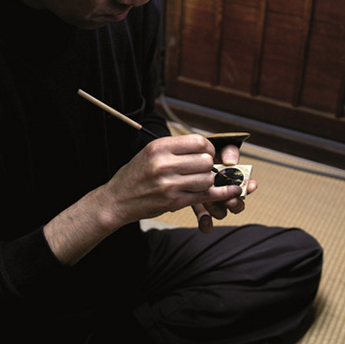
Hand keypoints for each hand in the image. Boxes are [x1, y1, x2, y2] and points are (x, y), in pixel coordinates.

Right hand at [103, 134, 242, 226]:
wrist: (116, 200)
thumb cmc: (135, 175)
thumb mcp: (149, 152)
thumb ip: (175, 149)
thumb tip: (204, 147)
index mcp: (159, 147)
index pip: (198, 142)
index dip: (208, 148)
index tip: (207, 153)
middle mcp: (163, 164)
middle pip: (205, 160)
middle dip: (209, 165)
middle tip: (203, 169)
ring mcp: (169, 184)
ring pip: (207, 179)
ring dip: (208, 181)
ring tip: (199, 181)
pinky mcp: (173, 202)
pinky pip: (204, 196)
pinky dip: (219, 194)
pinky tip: (228, 192)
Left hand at [192, 143, 257, 233]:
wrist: (179, 158)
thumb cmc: (200, 152)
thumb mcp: (216, 147)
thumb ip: (227, 151)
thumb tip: (231, 161)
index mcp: (230, 178)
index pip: (245, 187)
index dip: (248, 187)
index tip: (250, 185)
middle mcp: (222, 191)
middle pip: (235, 204)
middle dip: (235, 203)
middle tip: (231, 199)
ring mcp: (210, 200)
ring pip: (221, 212)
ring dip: (218, 208)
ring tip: (209, 201)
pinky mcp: (197, 206)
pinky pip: (205, 221)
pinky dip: (206, 222)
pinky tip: (205, 219)